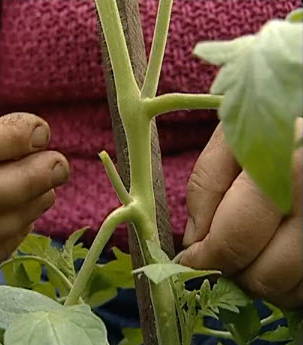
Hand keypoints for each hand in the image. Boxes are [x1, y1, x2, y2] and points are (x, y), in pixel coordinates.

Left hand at [181, 119, 301, 308]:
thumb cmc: (271, 123)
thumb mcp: (232, 139)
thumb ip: (206, 186)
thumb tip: (196, 244)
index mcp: (285, 163)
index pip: (235, 236)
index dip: (207, 258)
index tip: (191, 261)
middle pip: (265, 271)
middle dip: (233, 272)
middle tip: (222, 258)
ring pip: (290, 286)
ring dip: (262, 282)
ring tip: (252, 253)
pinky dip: (290, 284)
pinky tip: (281, 256)